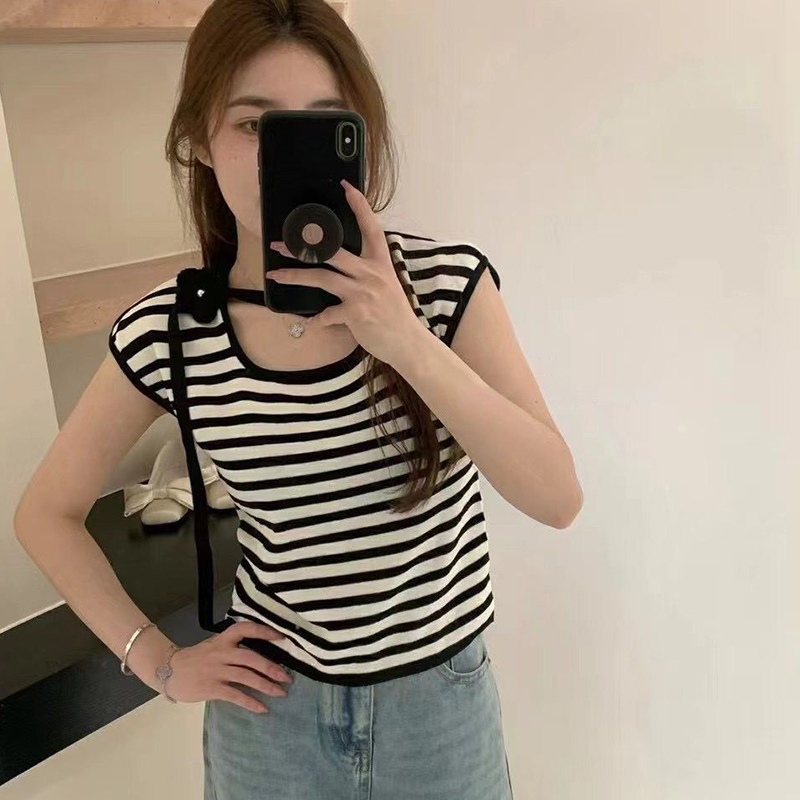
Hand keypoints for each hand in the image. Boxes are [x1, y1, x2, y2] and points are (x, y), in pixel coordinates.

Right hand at [166, 621, 292, 713]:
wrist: (168, 670)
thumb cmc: (195, 658)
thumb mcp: (213, 646)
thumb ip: (232, 647)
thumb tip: (259, 655)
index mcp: (223, 640)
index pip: (245, 629)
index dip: (264, 631)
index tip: (281, 637)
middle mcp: (221, 653)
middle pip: (251, 658)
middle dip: (272, 668)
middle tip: (288, 678)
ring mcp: (216, 671)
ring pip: (247, 677)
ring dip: (266, 686)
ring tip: (281, 693)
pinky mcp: (211, 688)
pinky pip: (236, 695)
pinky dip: (251, 702)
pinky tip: (263, 709)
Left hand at [268, 179, 423, 367]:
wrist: (407, 342)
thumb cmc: (395, 315)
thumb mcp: (387, 285)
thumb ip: (368, 272)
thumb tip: (344, 264)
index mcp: (381, 263)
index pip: (371, 228)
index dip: (360, 206)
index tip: (347, 188)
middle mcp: (371, 273)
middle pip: (332, 251)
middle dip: (302, 247)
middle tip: (279, 243)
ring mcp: (363, 293)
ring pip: (322, 277)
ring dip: (295, 275)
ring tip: (276, 275)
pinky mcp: (356, 314)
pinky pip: (327, 315)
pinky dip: (315, 321)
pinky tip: (307, 324)